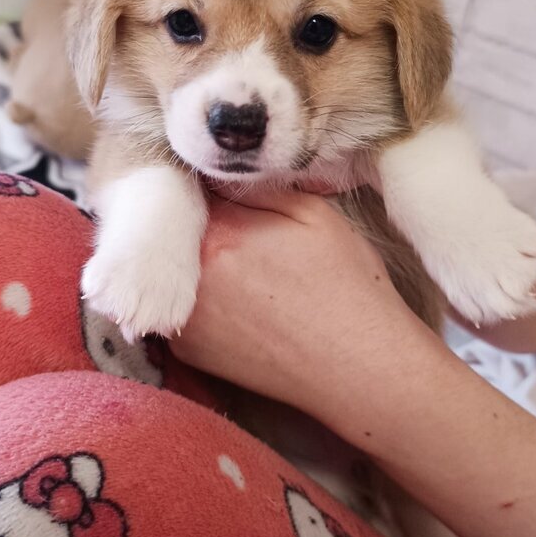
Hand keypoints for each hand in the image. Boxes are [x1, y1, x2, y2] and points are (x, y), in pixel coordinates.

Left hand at [170, 187, 421, 419]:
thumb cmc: (346, 286)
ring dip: (199, 266)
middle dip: (204, 228)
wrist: (359, 365)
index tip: (232, 199)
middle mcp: (192, 276)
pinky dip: (200, 304)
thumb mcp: (313, 213)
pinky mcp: (187, 351)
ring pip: (176, 271)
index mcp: (221, 233)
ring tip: (248, 277)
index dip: (214, 190)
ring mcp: (183, 318)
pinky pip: (179, 310)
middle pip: (179, 233)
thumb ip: (256, 186)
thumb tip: (217, 171)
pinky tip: (240, 308)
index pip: (194, 191)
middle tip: (247, 241)